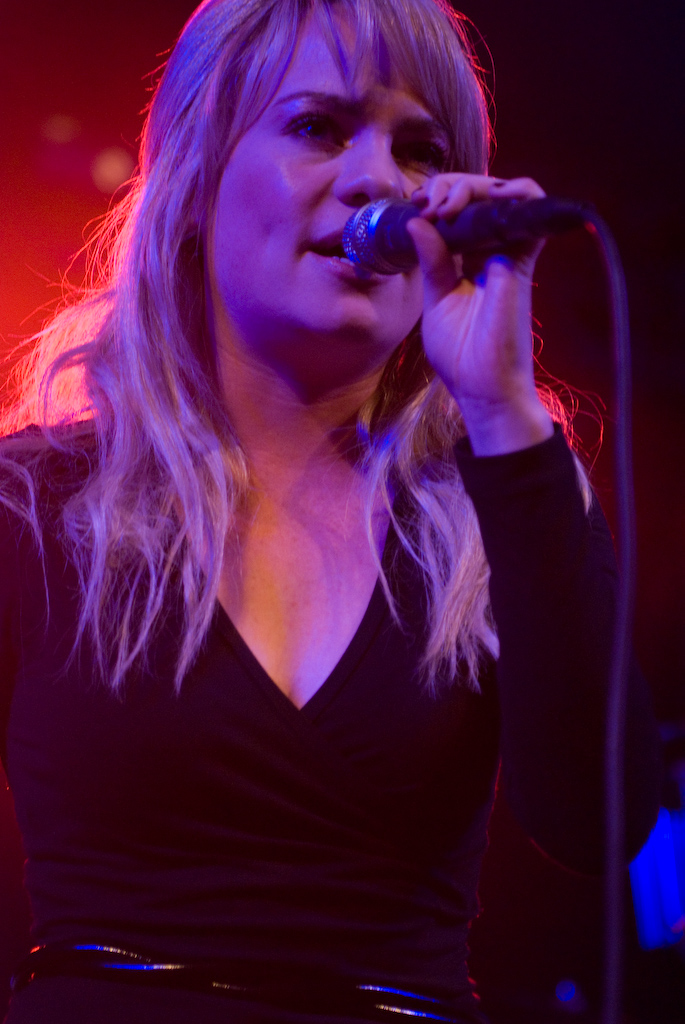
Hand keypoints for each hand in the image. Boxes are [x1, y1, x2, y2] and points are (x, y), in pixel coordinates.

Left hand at [405, 173, 553, 454]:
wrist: (484, 390)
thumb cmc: (461, 356)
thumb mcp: (435, 302)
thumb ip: (431, 262)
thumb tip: (416, 223)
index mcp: (469, 261)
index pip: (460, 211)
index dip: (439, 196)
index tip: (416, 206)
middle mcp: (492, 252)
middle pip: (480, 195)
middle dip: (450, 185)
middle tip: (429, 202)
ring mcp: (509, 254)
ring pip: (505, 192)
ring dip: (474, 185)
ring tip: (448, 202)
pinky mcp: (521, 261)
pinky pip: (532, 209)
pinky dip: (513, 192)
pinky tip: (477, 201)